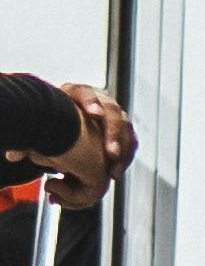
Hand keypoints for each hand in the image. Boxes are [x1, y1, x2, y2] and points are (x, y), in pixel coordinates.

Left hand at [34, 84, 127, 209]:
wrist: (69, 121)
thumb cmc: (53, 120)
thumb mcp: (41, 122)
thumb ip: (28, 139)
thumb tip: (13, 155)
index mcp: (77, 93)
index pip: (86, 92)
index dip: (92, 102)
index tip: (93, 114)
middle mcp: (102, 101)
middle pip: (113, 113)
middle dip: (113, 134)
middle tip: (110, 153)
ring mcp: (116, 117)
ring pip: (126, 130)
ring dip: (122, 151)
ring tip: (112, 172)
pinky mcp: (124, 132)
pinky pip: (130, 144)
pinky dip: (125, 159)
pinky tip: (114, 174)